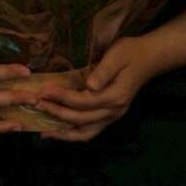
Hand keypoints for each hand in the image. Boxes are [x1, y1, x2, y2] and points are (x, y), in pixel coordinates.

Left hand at [35, 35, 159, 141]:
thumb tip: (90, 85)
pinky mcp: (108, 115)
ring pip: (86, 133)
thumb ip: (103, 71)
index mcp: (115, 97)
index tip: (44, 91)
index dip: (62, 98)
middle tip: (37, 104)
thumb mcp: (117, 56)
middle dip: (57, 113)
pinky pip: (89, 130)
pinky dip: (73, 132)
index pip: (84, 102)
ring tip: (43, 132)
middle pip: (81, 120)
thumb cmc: (130, 53)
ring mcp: (112, 116)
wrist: (148, 58)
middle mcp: (114, 111)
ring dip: (64, 133)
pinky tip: (58, 130)